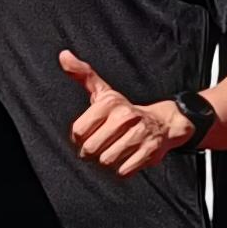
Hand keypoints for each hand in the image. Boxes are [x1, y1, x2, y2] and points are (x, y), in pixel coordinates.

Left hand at [60, 50, 189, 177]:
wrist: (163, 123)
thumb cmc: (124, 111)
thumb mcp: (104, 92)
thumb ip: (82, 75)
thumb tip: (64, 56)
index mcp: (110, 103)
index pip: (78, 131)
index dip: (79, 138)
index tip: (88, 135)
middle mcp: (125, 117)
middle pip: (91, 149)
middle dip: (92, 153)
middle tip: (100, 147)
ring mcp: (139, 135)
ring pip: (107, 161)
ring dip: (107, 162)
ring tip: (113, 151)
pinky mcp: (149, 152)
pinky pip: (123, 171)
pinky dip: (121, 170)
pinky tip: (126, 158)